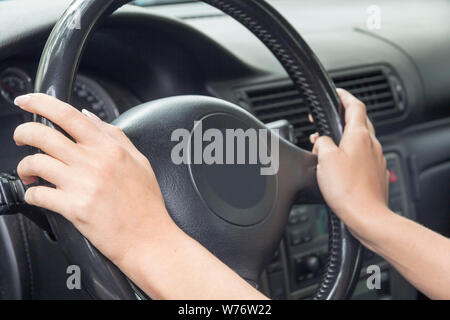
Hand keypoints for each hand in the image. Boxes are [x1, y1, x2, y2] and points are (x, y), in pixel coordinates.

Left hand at [13, 93, 176, 263]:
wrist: (148, 238)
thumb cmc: (146, 203)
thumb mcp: (139, 161)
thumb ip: (115, 135)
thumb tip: (89, 117)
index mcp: (109, 149)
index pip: (69, 115)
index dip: (41, 103)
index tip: (28, 101)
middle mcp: (93, 163)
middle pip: (42, 135)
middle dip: (22, 132)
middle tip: (21, 137)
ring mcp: (82, 185)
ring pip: (35, 163)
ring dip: (25, 166)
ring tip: (29, 172)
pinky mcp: (73, 208)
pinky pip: (38, 194)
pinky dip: (31, 193)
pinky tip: (38, 194)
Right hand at [310, 89, 390, 240]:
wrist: (367, 216)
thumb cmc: (348, 190)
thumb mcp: (324, 159)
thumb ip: (321, 143)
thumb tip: (321, 141)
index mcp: (359, 136)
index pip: (354, 106)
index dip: (344, 96)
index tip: (337, 93)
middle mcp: (371, 144)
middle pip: (358, 121)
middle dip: (341, 118)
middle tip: (325, 121)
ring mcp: (375, 159)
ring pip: (359, 140)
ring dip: (343, 138)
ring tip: (326, 147)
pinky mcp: (375, 173)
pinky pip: (361, 156)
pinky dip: (349, 154)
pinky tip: (338, 166)